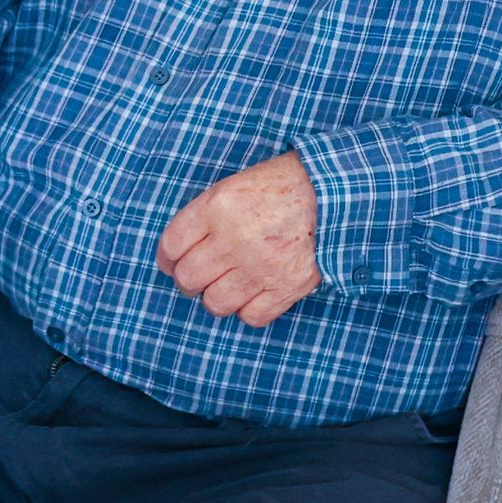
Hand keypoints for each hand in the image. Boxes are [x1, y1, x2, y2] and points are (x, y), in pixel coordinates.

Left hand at [156, 150, 322, 327]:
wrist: (334, 192)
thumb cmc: (281, 186)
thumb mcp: (234, 186)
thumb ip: (206, 216)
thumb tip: (182, 250)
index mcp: (217, 207)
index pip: (171, 245)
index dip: (167, 259)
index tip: (172, 263)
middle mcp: (234, 238)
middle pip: (188, 278)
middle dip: (187, 282)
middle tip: (197, 278)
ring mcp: (260, 266)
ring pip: (215, 303)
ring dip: (216, 298)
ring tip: (226, 287)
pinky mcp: (286, 286)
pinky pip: (251, 316)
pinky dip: (248, 310)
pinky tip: (254, 293)